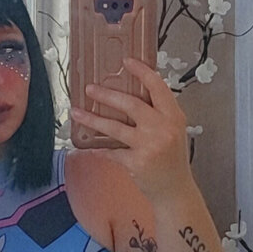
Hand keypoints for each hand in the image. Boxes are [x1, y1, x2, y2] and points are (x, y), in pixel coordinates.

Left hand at [70, 57, 191, 202]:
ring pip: (115, 127)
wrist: (175, 189)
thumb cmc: (173, 159)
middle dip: (107, 95)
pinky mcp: (136, 162)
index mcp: (173, 116)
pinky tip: (90, 146)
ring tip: (77, 112)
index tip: (127, 62)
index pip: (158, 87)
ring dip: (92, 119)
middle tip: (90, 89)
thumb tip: (132, 94)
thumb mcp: (174, 130)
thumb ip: (159, 113)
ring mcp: (149, 146)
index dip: (142, 72)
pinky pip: (111, 151)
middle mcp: (162, 129)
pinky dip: (99, 148)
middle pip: (131, 104)